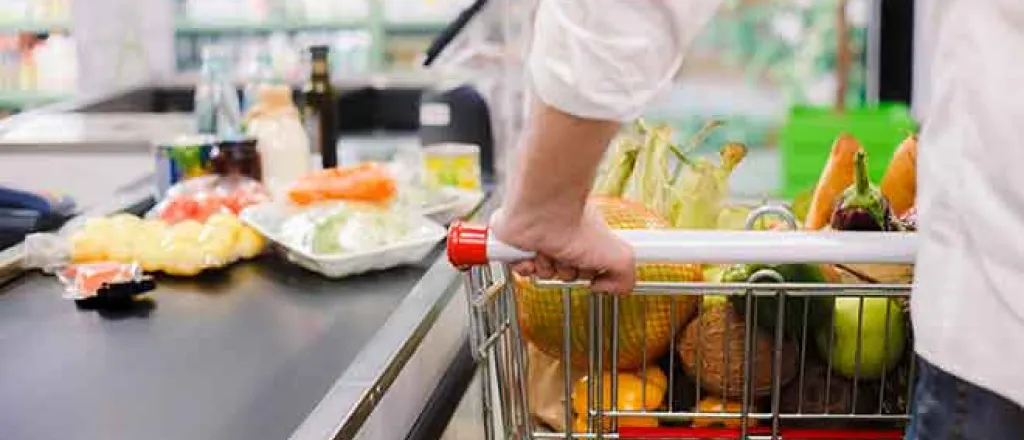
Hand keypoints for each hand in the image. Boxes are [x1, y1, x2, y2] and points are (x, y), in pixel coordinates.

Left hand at [490, 203, 635, 293]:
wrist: (545, 213)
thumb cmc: (578, 226)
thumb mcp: (620, 257)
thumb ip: (624, 279)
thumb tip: (603, 288)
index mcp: (584, 237)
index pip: (585, 268)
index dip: (586, 274)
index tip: (587, 269)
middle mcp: (561, 237)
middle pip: (563, 273)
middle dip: (565, 272)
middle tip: (567, 258)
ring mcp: (537, 239)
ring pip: (541, 272)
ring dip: (546, 268)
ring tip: (548, 252)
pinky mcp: (515, 242)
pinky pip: (519, 268)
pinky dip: (525, 266)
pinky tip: (532, 254)